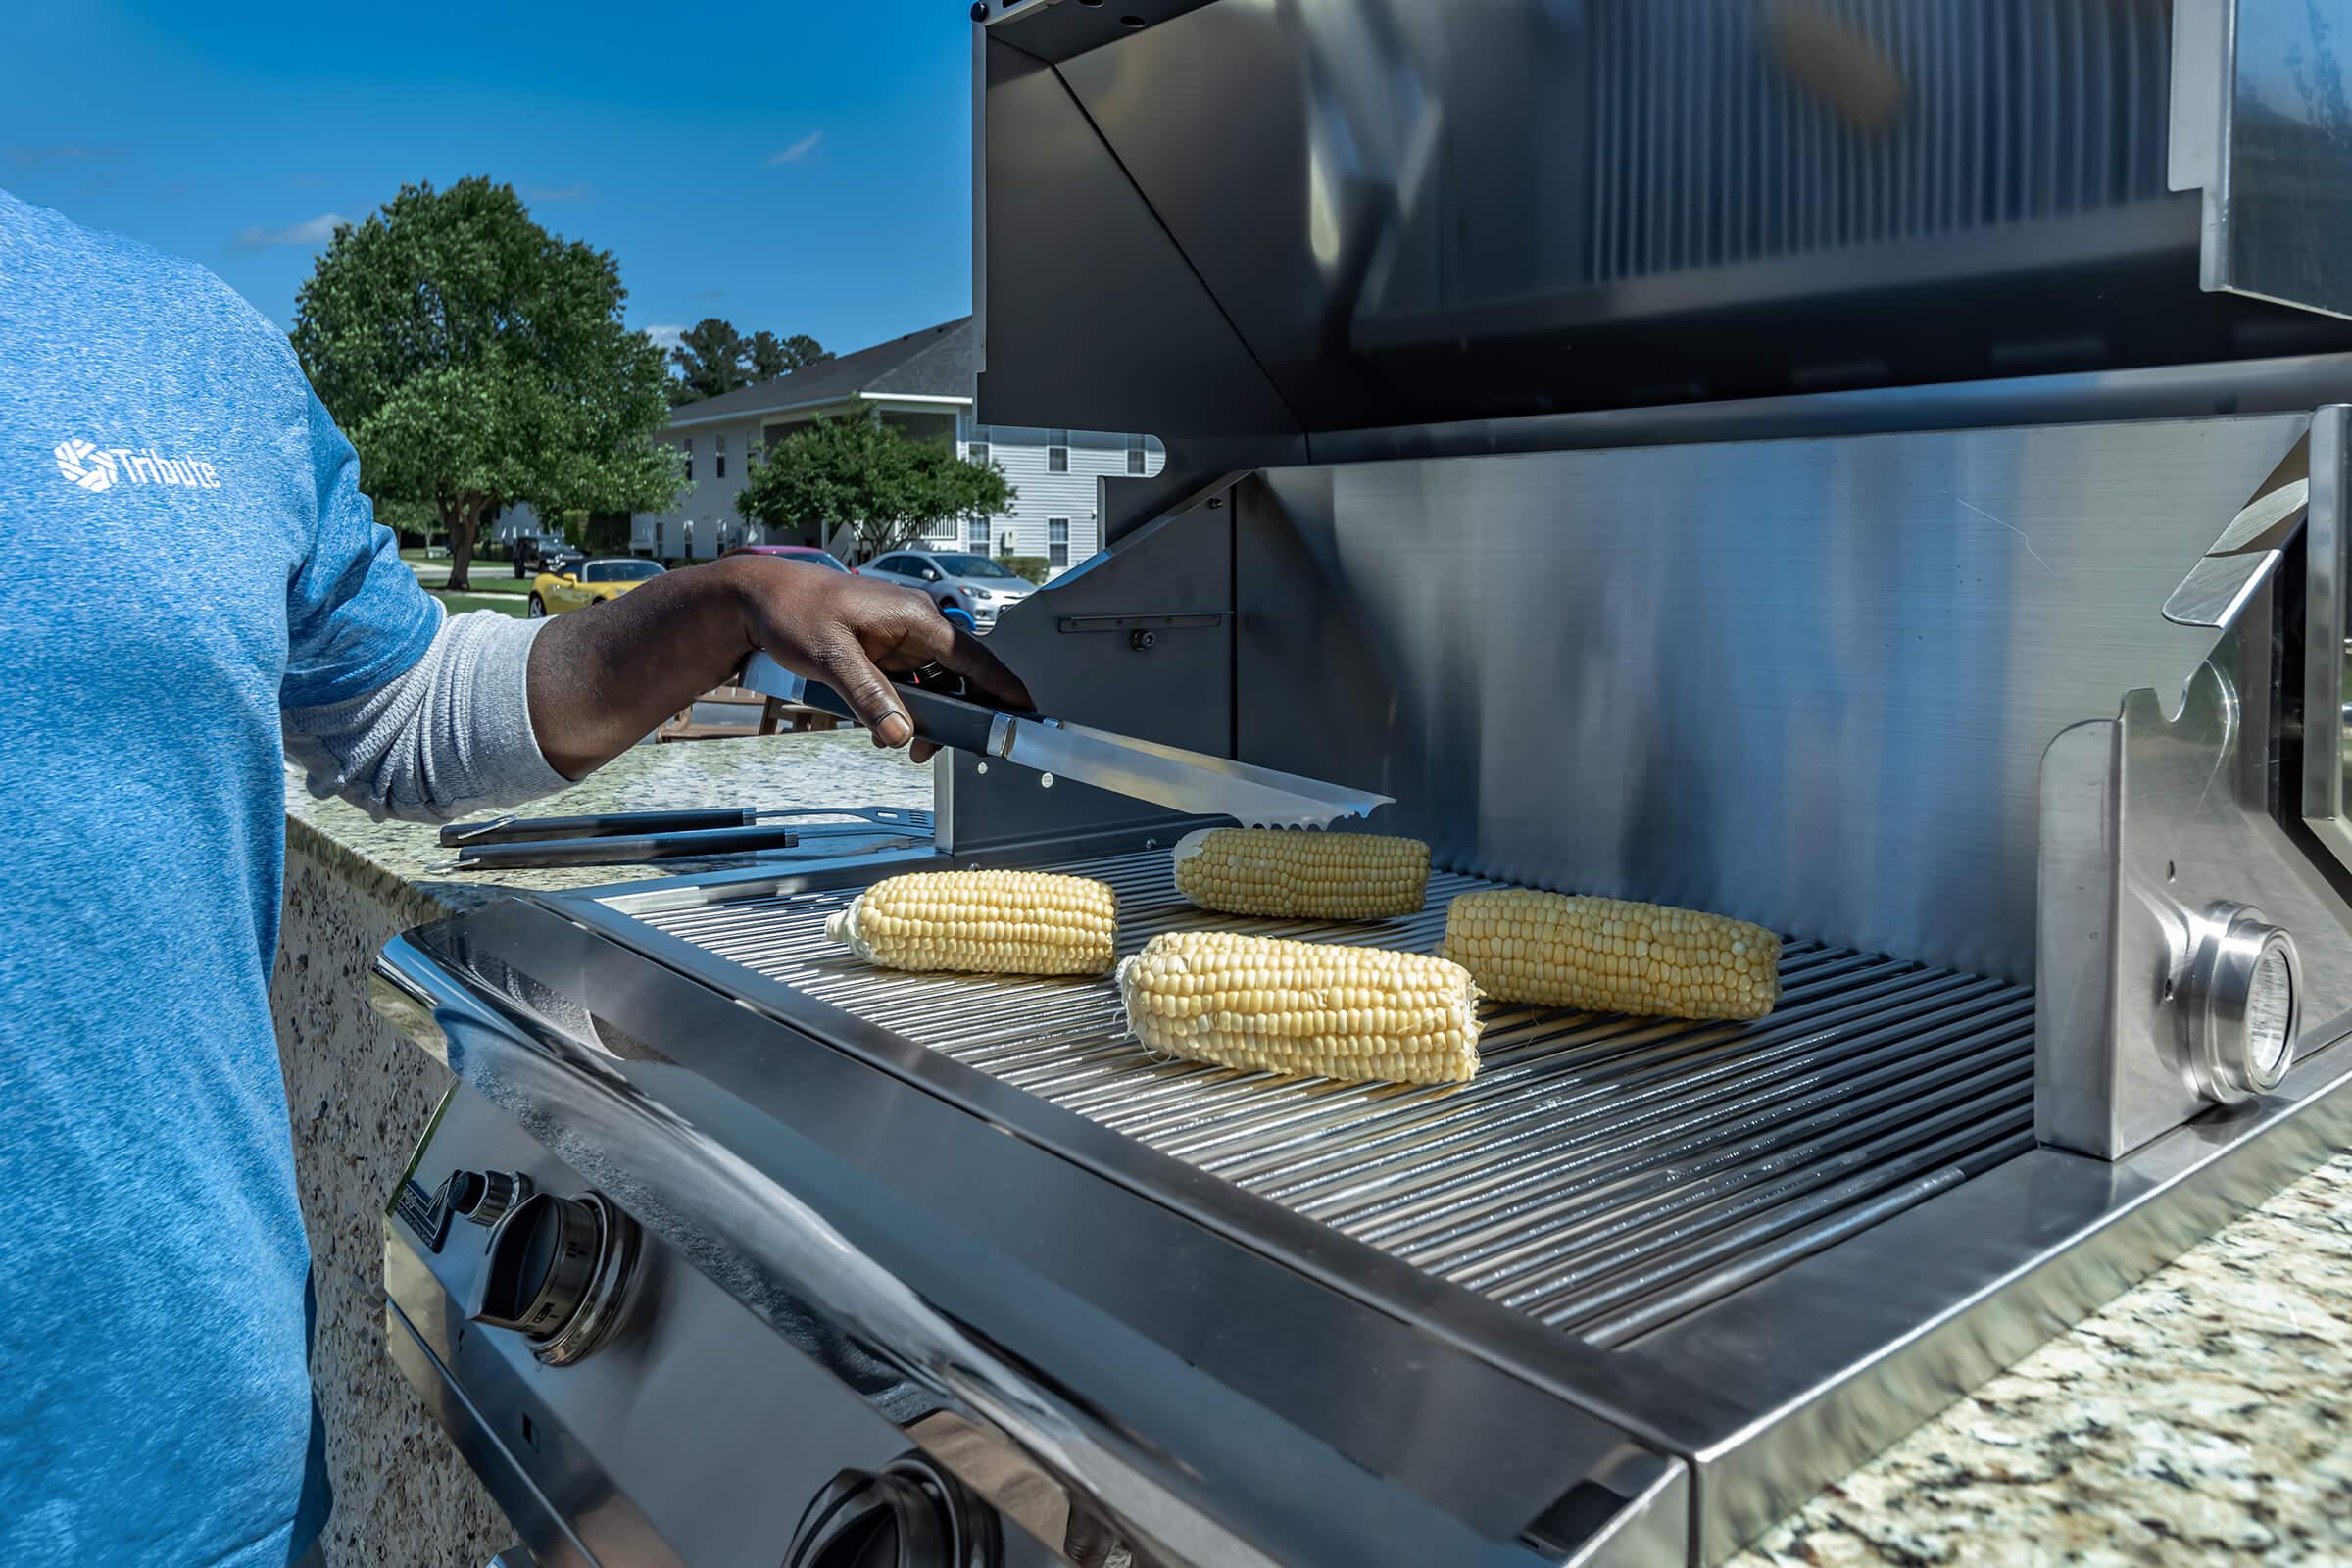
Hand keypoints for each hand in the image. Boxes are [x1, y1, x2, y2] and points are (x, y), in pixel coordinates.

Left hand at [726, 556, 1033, 761]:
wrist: (759, 599)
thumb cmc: (793, 610)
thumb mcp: (831, 656)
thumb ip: (869, 697)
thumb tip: (899, 735)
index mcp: (915, 617)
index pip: (975, 657)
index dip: (1004, 688)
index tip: (1027, 714)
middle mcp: (916, 626)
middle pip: (960, 678)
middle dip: (958, 717)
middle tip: (939, 750)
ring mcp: (901, 640)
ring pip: (936, 687)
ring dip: (928, 718)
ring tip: (908, 746)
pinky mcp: (885, 653)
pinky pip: (910, 686)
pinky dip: (906, 710)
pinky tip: (887, 728)